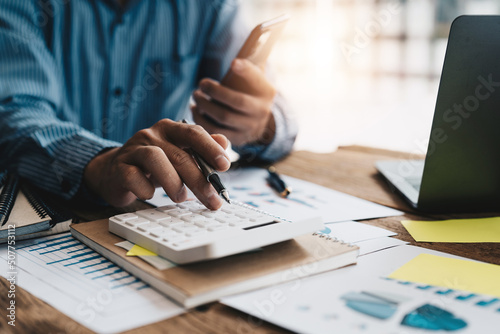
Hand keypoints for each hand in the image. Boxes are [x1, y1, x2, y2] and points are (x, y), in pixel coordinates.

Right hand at [83, 119, 229, 208]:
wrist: (114, 172)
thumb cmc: (154, 166)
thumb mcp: (179, 155)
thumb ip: (201, 149)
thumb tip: (224, 143)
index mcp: (170, 129)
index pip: (193, 133)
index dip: (210, 148)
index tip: (225, 165)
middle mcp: (151, 135)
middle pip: (180, 154)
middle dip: (199, 179)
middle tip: (212, 200)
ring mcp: (133, 150)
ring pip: (156, 159)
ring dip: (173, 182)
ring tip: (181, 198)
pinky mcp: (119, 167)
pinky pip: (133, 176)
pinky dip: (145, 188)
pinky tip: (151, 195)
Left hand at [191, 58, 276, 146]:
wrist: (256, 122)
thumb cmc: (249, 93)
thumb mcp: (254, 79)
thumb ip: (247, 67)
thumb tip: (244, 51)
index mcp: (266, 92)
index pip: (257, 79)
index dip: (246, 70)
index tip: (232, 63)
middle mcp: (261, 111)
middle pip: (236, 100)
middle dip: (215, 91)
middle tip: (201, 84)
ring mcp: (250, 127)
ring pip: (223, 117)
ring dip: (205, 105)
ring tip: (195, 96)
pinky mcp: (237, 139)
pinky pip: (216, 131)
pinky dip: (202, 120)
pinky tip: (195, 110)